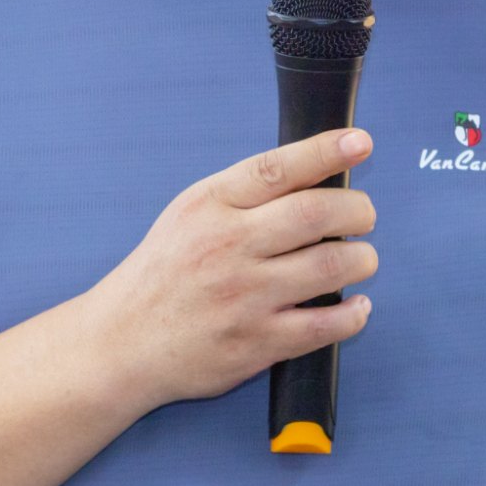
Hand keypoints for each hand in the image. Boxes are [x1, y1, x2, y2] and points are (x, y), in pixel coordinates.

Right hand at [86, 128, 376, 409]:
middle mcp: (227, 246)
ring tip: (361, 260)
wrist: (122, 342)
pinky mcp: (256, 341)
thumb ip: (245, 194)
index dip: (326, 151)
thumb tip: (317, 174)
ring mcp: (244, 296)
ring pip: (330, 266)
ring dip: (362, 260)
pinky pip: (325, 325)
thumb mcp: (190, 215)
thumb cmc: (164, 274)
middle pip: (316, 213)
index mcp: (210, 206)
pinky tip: (357, 305)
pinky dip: (354, 313)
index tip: (360, 143)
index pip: (277, 168)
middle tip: (364, 217)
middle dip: (357, 210)